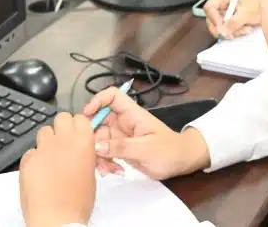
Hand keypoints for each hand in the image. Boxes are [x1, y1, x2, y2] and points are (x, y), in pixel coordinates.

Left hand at [19, 114, 96, 226]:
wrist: (57, 219)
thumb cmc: (78, 202)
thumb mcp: (90, 174)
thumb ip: (84, 154)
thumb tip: (79, 148)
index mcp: (83, 142)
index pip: (79, 118)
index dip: (77, 126)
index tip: (76, 134)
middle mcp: (63, 140)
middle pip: (61, 118)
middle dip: (61, 128)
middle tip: (62, 143)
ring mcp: (43, 149)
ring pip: (43, 132)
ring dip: (47, 142)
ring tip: (50, 159)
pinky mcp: (27, 160)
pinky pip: (30, 152)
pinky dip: (34, 160)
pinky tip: (39, 174)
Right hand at [81, 84, 209, 179]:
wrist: (180, 162)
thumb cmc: (168, 151)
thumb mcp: (145, 150)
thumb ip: (121, 148)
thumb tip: (96, 146)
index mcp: (132, 114)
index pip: (112, 96)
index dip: (98, 100)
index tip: (87, 115)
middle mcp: (124, 122)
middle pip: (99, 121)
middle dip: (94, 139)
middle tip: (96, 156)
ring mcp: (121, 135)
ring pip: (99, 140)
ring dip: (100, 156)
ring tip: (109, 170)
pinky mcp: (120, 148)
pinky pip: (105, 152)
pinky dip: (106, 162)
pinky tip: (115, 171)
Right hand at [202, 0, 261, 37]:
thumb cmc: (258, 5)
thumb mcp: (246, 13)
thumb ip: (233, 23)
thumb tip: (222, 32)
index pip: (209, 8)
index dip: (213, 19)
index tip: (222, 30)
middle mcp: (220, 2)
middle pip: (212, 19)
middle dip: (223, 28)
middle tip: (233, 35)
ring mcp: (224, 10)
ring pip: (219, 26)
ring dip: (232, 31)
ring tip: (246, 29)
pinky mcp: (228, 18)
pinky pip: (226, 28)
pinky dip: (235, 31)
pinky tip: (246, 29)